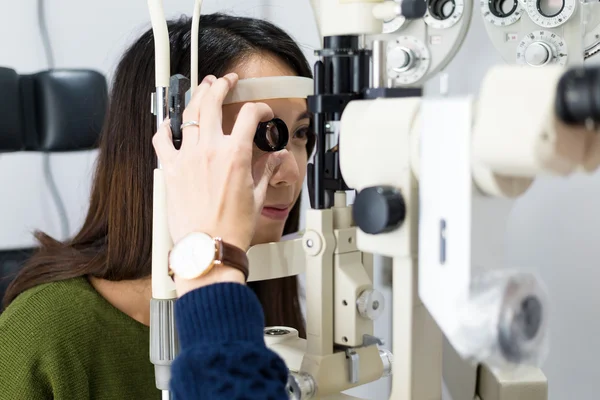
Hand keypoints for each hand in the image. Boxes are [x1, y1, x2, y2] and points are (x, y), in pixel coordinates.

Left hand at [152, 73, 281, 251]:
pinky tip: (170, 123)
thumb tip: (276, 160)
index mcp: (235, 155)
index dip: (260, 109)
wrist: (209, 248)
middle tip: (226, 82)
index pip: (250, 116)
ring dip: (196, 96)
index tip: (262, 113)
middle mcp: (210, 150)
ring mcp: (187, 157)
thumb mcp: (257, 197)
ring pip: (189, 113)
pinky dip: (165, 127)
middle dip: (221, 85)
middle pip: (213, 101)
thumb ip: (266, 171)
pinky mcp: (171, 169)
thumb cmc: (231, 229)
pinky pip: (162, 139)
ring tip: (202, 89)